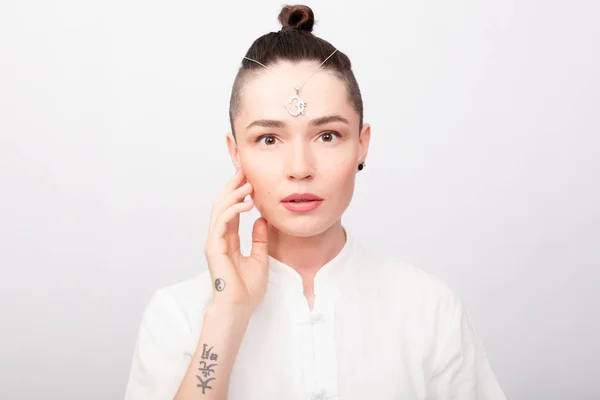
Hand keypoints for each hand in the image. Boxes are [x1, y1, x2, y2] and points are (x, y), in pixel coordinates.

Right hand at [204, 168, 268, 310]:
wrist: (240, 307)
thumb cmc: (247, 289)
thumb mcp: (260, 257)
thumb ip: (259, 238)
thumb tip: (262, 219)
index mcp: (228, 240)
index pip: (231, 210)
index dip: (238, 193)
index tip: (248, 178)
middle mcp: (219, 238)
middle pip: (222, 204)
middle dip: (232, 186)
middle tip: (244, 170)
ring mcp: (214, 242)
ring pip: (220, 209)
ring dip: (233, 194)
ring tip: (248, 182)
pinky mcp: (213, 247)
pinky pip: (222, 222)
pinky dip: (233, 209)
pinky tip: (247, 203)